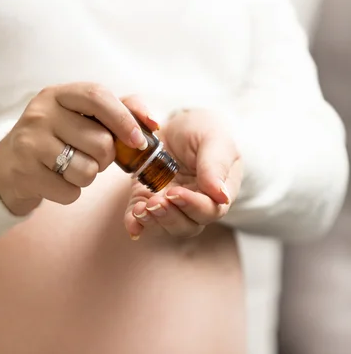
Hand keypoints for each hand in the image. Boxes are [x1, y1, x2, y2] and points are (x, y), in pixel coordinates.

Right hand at [0, 83, 154, 215]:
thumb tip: (152, 123)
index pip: (97, 96)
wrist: (7, 167)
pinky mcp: (25, 172)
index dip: (124, 119)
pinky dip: (70, 193)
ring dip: (87, 177)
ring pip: (87, 170)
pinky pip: (70, 192)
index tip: (139, 141)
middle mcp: (41, 113)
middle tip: (89, 156)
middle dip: (105, 158)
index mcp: (58, 95)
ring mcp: (30, 143)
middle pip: (100, 142)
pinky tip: (56, 181)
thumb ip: (118, 111)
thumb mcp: (79, 118)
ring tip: (70, 168)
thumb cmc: (54, 141)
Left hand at [124, 109, 242, 238]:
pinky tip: (131, 221)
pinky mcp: (146, 201)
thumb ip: (216, 166)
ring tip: (142, 209)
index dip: (193, 206)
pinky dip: (134, 223)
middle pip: (187, 225)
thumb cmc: (202, 131)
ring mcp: (169, 206)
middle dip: (170, 216)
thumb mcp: (213, 139)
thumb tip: (221, 196)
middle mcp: (194, 205)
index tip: (176, 192)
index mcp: (217, 193)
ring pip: (165, 226)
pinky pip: (140, 220)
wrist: (175, 126)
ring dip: (153, 221)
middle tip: (156, 202)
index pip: (210, 210)